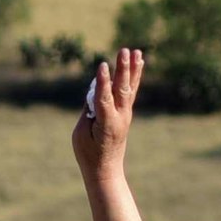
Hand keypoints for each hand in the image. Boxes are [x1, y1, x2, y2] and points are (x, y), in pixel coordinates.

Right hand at [74, 46, 146, 182]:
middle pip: (122, 89)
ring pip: (130, 87)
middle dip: (122, 69)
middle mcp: (120, 117)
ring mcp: (125, 114)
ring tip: (136, 52)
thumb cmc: (88, 153)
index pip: (104, 98)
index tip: (103, 65)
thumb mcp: (81, 134)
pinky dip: (135, 76)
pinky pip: (131, 90)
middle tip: (124, 51)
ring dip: (132, 69)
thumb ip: (88, 111)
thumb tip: (96, 91)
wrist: (106, 169)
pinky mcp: (126, 113)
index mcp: (106, 123)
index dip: (103, 81)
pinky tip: (139, 63)